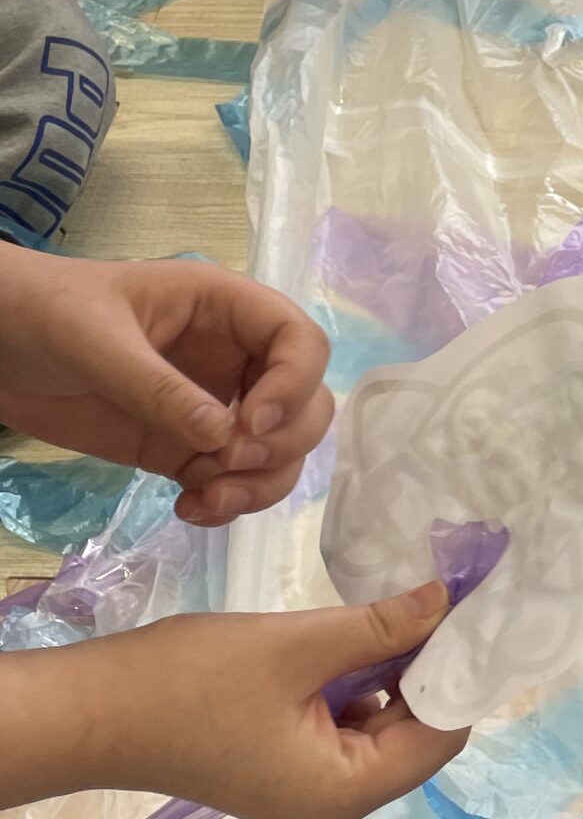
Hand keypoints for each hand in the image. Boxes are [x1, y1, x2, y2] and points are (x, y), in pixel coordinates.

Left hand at [0, 243, 330, 526]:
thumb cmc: (40, 313)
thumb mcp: (95, 340)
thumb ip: (158, 388)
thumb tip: (222, 437)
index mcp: (223, 309)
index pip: (300, 343)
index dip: (293, 385)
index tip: (248, 423)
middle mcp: (234, 359)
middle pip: (306, 406)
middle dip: (281, 444)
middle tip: (226, 462)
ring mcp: (214, 407)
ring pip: (279, 453)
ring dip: (259, 485)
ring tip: (205, 498)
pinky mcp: (187, 449)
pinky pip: (234, 482)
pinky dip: (227, 503)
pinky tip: (189, 508)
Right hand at [71, 583, 469, 818]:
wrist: (94, 712)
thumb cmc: (191, 681)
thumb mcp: (296, 645)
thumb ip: (381, 627)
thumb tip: (448, 602)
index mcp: (347, 790)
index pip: (441, 737)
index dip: (459, 677)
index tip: (469, 617)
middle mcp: (337, 807)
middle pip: (415, 739)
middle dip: (427, 675)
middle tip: (439, 605)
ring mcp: (309, 795)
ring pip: (380, 733)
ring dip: (392, 678)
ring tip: (399, 615)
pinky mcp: (284, 775)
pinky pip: (344, 735)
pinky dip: (355, 691)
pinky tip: (355, 644)